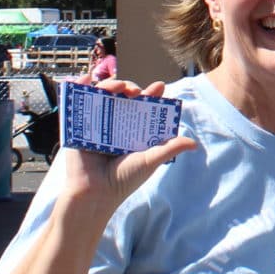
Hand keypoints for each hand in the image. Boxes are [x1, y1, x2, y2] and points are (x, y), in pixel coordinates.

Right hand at [46, 80, 189, 214]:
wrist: (94, 194)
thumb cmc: (123, 180)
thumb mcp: (150, 161)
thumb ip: (169, 148)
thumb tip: (195, 143)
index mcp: (134, 132)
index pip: (145, 106)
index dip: (152, 95)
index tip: (159, 86)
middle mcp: (117, 125)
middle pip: (124, 97)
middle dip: (132, 87)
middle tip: (136, 91)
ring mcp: (98, 123)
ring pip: (105, 96)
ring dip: (111, 84)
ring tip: (119, 87)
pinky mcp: (79, 125)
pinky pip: (81, 102)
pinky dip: (82, 87)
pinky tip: (88, 80)